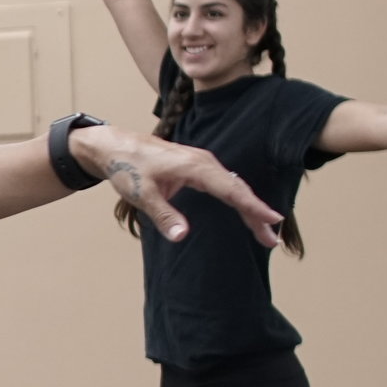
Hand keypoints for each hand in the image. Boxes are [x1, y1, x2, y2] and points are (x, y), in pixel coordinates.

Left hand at [72, 127, 279, 245]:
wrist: (114, 147)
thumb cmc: (126, 166)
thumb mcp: (142, 194)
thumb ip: (163, 215)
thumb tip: (181, 236)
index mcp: (195, 166)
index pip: (231, 189)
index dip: (253, 206)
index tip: (272, 220)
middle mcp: (204, 162)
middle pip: (237, 189)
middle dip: (256, 213)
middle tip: (271, 239)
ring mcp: (201, 163)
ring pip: (233, 186)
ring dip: (249, 208)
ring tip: (264, 231)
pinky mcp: (197, 167)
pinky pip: (224, 184)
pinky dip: (237, 199)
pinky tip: (245, 212)